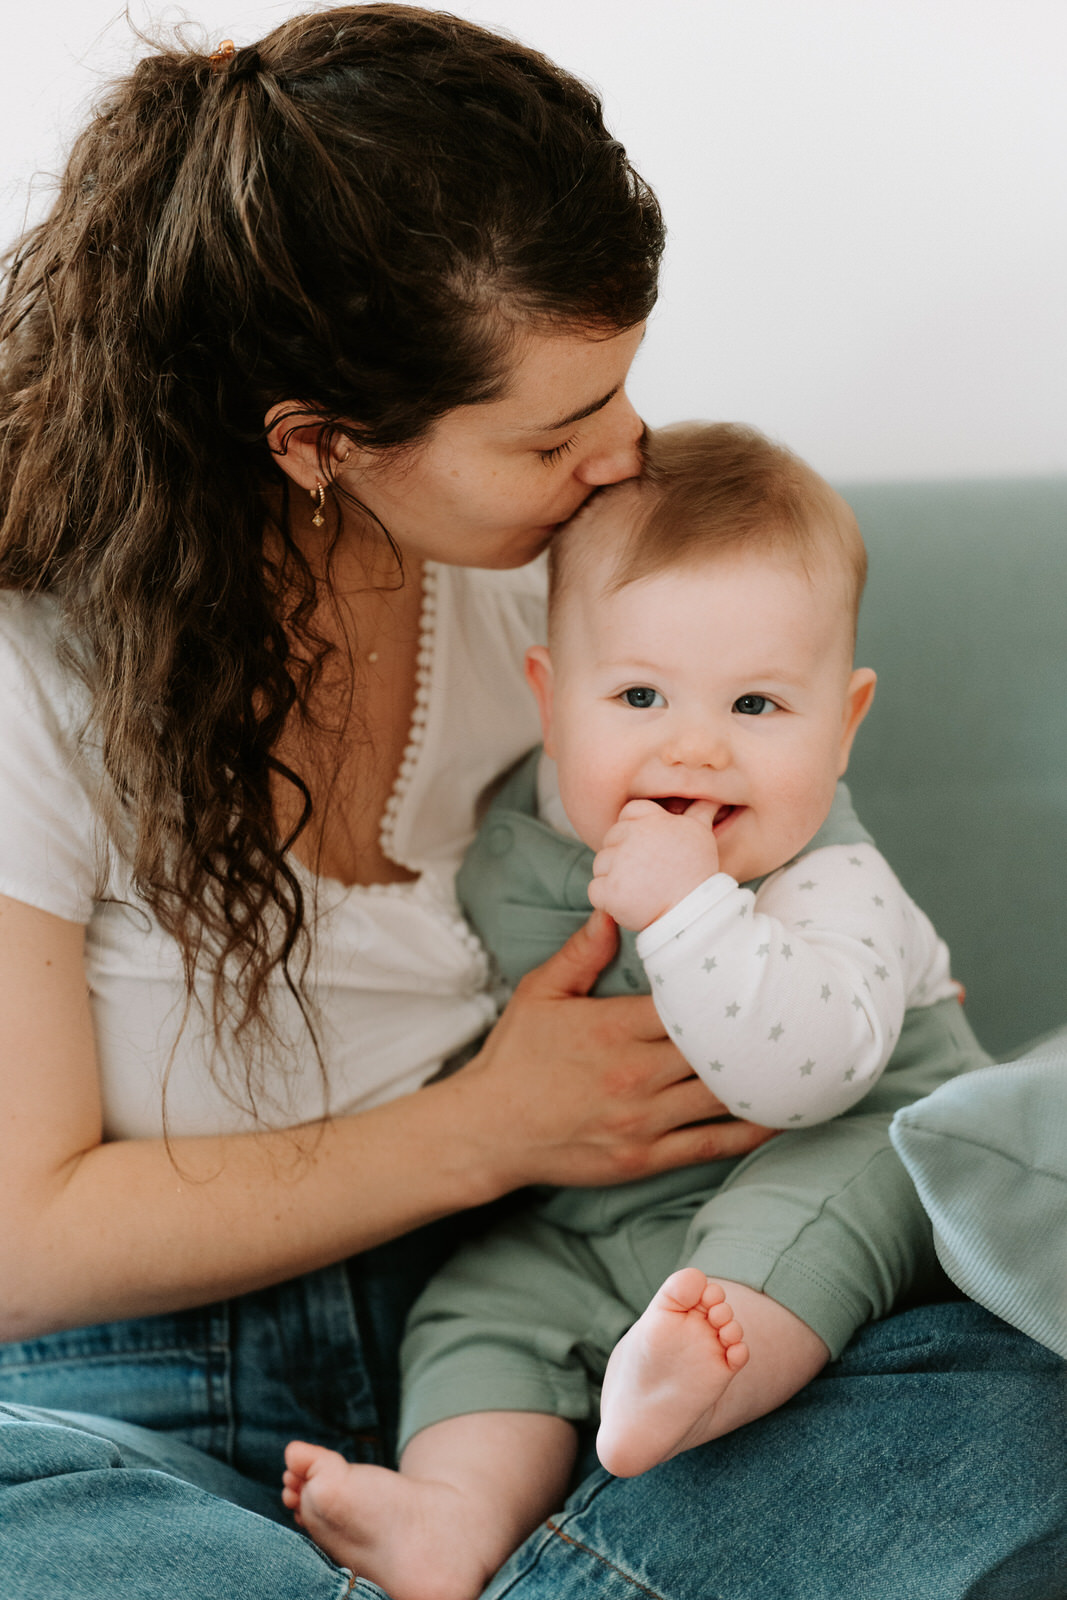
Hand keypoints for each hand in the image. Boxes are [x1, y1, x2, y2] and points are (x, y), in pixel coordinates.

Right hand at [453, 908, 773, 1190]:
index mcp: (612, 1028)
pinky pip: (711, 1145)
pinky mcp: (645, 1157)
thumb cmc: (514, 1057)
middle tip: (795, 1010)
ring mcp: (643, 1121)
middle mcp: (634, 1074)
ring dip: (760, 1077)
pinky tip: (779, 1114)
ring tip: (799, 1057)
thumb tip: (611, 911)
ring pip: (721, 1095)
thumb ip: (581, 953)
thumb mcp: (539, 993)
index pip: (687, 1002)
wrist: (486, 1130)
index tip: (755, 969)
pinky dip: (749, 1131)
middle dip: (752, 1030)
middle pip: (713, 1047)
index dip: (724, 986)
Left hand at [589, 799, 720, 929]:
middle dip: (623, 856)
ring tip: (640, 889)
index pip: (629, 812)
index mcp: (652, 819)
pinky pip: (595, 890)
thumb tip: (712, 795)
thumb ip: (699, 810)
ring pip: (600, 864)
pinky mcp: (608, 889)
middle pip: (611, 839)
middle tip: (647, 874)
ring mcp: (618, 862)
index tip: (648, 850)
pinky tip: (629, 902)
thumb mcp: (701, 834)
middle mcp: (633, 835)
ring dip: (613, 878)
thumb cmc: (697, 873)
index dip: (634, 830)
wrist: (693, 915)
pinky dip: (607, 900)